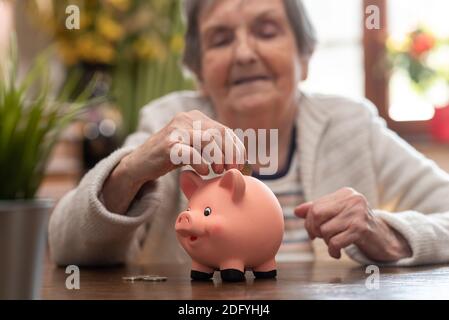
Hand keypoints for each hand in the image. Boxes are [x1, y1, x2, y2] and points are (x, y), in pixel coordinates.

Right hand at [123, 110, 246, 183]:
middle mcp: (186, 119)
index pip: (225, 130)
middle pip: (220, 133)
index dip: (236, 148)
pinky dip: (201, 163)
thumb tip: (242, 159)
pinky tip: (204, 171)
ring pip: (208, 140)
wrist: (139, 164)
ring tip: (218, 170)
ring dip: (218, 157)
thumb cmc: (171, 157)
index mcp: (195, 117)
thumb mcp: (194, 147)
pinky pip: (192, 153)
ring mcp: (176, 130)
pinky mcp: (168, 145)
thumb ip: (212, 147)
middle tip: (231, 169)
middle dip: (230, 153)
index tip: (239, 165)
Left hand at [294, 188, 411, 261]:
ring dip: (327, 242)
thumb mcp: (338, 214)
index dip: (309, 221)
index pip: (315, 206)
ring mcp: (358, 213)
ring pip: (325, 230)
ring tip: (335, 243)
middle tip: (320, 238)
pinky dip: (333, 250)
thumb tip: (297, 211)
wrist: (385, 240)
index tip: (313, 232)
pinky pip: (335, 242)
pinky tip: (337, 253)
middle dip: (314, 230)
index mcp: (346, 193)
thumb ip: (318, 210)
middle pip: (317, 214)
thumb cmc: (358, 226)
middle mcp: (353, 199)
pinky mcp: (361, 229)